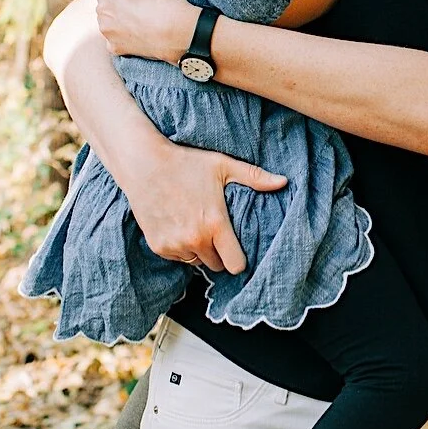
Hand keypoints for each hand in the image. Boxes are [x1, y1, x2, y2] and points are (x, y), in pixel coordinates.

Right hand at [119, 139, 284, 273]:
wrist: (144, 163)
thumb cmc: (186, 162)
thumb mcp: (223, 166)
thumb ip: (255, 177)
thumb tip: (284, 181)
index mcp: (215, 225)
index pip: (235, 264)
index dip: (239, 260)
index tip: (237, 250)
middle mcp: (195, 240)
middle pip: (216, 266)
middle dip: (219, 254)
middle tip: (216, 234)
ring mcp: (174, 245)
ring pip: (195, 262)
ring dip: (199, 252)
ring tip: (197, 227)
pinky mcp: (158, 246)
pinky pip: (177, 257)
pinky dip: (180, 248)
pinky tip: (179, 227)